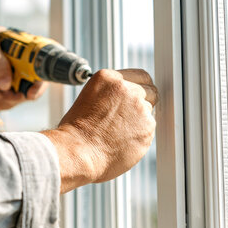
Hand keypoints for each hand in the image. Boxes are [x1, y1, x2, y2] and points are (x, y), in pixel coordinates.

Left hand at [0, 24, 47, 112]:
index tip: (29, 95)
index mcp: (24, 53)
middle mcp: (21, 69)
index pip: (40, 71)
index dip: (39, 85)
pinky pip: (0, 104)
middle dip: (9, 96)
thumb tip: (6, 86)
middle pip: (25, 92)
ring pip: (12, 100)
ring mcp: (10, 80)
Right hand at [41, 69, 157, 193]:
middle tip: (129, 117)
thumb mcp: (90, 97)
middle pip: (150, 92)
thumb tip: (127, 97)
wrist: (78, 151)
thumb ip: (112, 92)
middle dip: (144, 103)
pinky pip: (149, 129)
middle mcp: (127, 89)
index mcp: (110, 79)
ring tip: (119, 132)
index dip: (141, 87)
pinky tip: (123, 141)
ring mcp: (139, 108)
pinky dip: (140, 135)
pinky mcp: (147, 127)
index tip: (140, 95)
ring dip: (140, 120)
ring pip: (149, 112)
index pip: (141, 76)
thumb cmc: (77, 130)